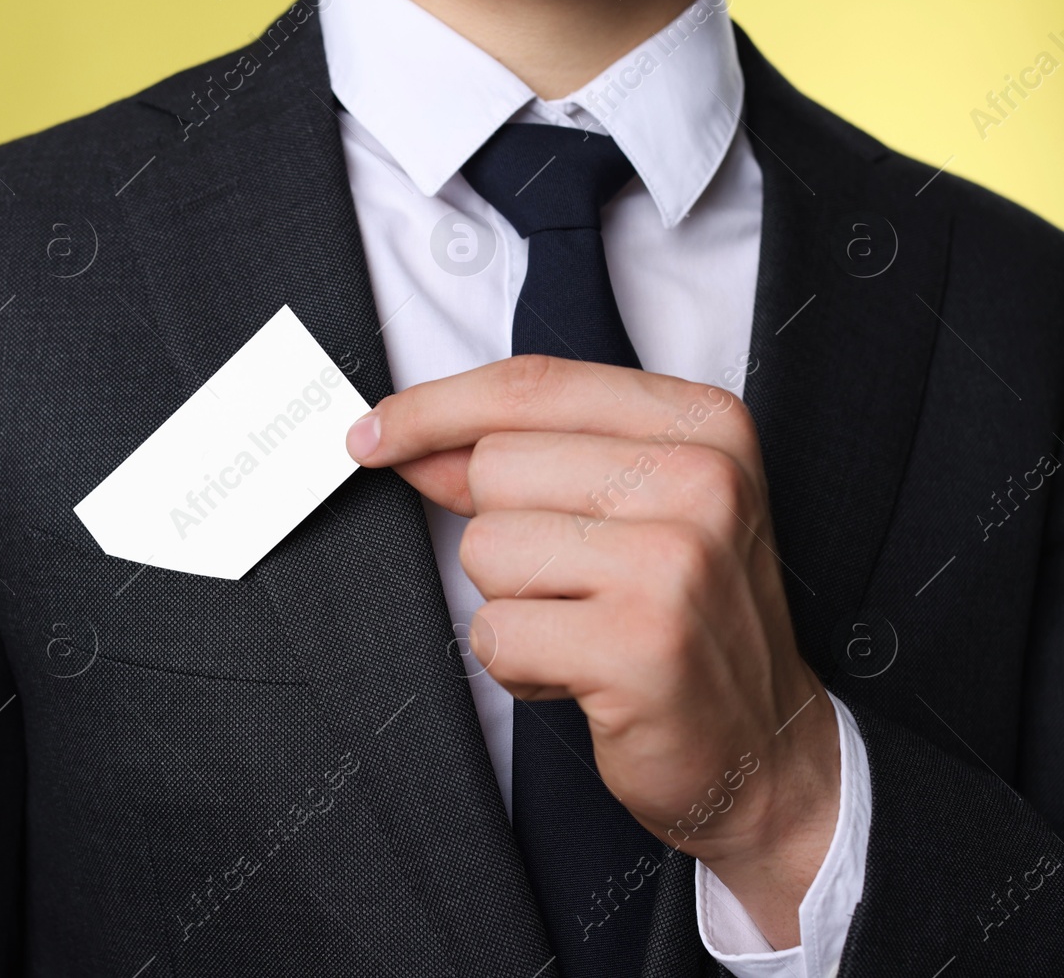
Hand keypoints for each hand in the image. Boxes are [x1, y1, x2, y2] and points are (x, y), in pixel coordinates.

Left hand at [345, 354, 838, 948]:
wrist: (763, 747)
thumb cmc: (680, 617)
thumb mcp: (626, 507)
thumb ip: (521, 459)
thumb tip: (403, 436)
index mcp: (701, 423)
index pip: (530, 386)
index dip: (432, 408)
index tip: (370, 435)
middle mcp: (701, 479)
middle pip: (495, 467)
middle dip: (502, 533)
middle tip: (574, 583)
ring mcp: (676, 561)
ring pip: (487, 549)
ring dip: (512, 604)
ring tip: (584, 629)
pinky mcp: (642, 644)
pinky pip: (496, 633)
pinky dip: (519, 665)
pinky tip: (583, 676)